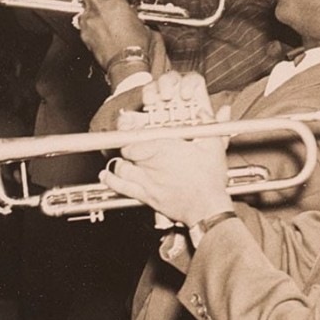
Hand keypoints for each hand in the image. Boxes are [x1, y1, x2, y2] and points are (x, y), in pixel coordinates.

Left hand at [77, 0, 150, 69]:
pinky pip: (82, 24)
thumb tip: (129, 12)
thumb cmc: (136, 46)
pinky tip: (96, 30)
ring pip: (82, 6)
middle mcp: (100, 8)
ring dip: (88, 8)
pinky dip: (87, 25)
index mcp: (116, 2)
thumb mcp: (140, 23)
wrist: (127, 62)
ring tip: (97, 16)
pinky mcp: (84, 34)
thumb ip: (130, 13)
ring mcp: (90, 21)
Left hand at [99, 72, 232, 227]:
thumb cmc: (209, 180)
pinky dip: (111, 181)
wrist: (207, 207)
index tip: (131, 129)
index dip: (130, 133)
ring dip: (119, 163)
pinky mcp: (147, 197)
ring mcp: (146, 181)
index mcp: (163, 148)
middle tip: (130, 145)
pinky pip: (122, 187)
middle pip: (127, 152)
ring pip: (122, 168)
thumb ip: (208, 125)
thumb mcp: (213, 147)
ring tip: (119, 160)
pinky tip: (106, 176)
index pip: (135, 138)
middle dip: (126, 148)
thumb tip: (207, 112)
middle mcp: (150, 164)